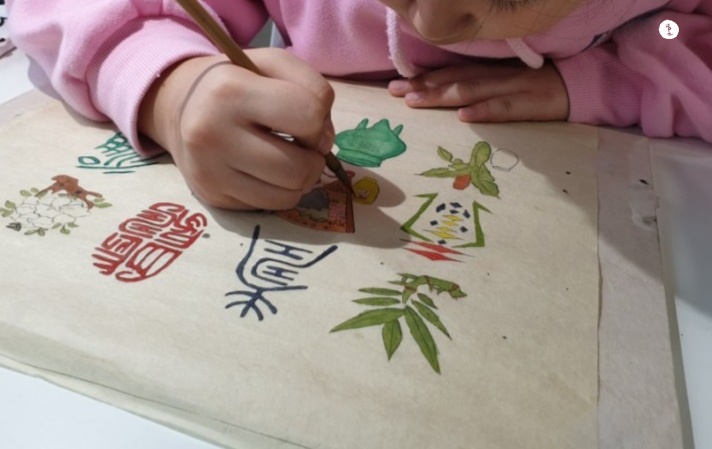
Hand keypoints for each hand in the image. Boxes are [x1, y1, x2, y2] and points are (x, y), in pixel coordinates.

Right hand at [138, 48, 334, 209]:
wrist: (181, 106)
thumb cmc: (239, 82)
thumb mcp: (274, 64)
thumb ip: (313, 88)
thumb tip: (324, 142)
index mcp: (230, 90)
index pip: (309, 115)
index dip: (318, 121)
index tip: (305, 120)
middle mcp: (213, 134)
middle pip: (300, 169)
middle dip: (314, 159)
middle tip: (300, 146)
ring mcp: (209, 171)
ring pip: (289, 195)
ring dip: (301, 179)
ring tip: (286, 158)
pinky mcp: (212, 196)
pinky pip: (270, 206)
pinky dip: (280, 192)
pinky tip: (267, 172)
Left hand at [388, 61, 568, 122]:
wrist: (586, 85)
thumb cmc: (543, 88)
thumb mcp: (510, 82)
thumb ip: (483, 86)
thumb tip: (450, 100)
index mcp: (494, 70)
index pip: (453, 72)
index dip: (424, 78)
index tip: (396, 85)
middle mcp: (500, 75)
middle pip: (456, 79)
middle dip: (423, 86)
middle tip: (394, 93)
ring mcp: (517, 88)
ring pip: (474, 90)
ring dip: (443, 95)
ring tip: (416, 101)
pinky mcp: (535, 105)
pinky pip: (507, 108)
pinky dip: (485, 111)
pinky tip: (464, 117)